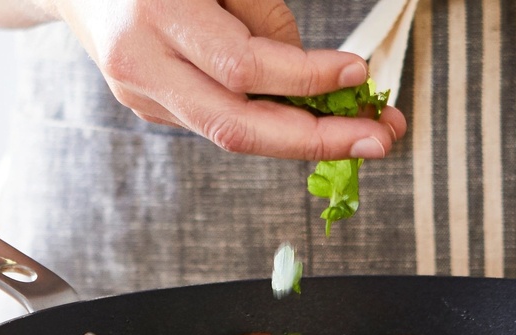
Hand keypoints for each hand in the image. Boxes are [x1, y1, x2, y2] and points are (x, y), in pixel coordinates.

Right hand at [41, 0, 405, 159]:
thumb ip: (258, 12)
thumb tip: (308, 67)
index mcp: (155, 15)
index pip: (242, 67)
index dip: (306, 76)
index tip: (357, 73)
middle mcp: (140, 64)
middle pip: (235, 126)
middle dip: (314, 139)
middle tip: (376, 141)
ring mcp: (139, 93)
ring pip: (228, 134)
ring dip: (300, 140)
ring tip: (359, 134)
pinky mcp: (145, 105)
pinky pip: (216, 118)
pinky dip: (267, 122)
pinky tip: (308, 117)